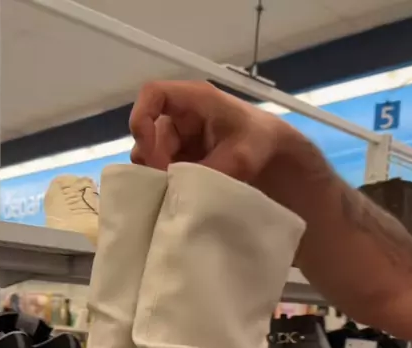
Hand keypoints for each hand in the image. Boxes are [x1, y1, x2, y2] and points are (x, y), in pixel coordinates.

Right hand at [129, 80, 296, 183]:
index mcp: (194, 99)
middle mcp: (180, 114)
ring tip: (175, 188)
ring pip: (151, 152)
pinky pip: (161, 165)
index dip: (142, 116)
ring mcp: (177, 134)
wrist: (269, 151)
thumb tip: (178, 185)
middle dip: (153, 158)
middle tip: (168, 182)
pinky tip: (178, 190)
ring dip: (157, 171)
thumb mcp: (240, 158)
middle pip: (148, 131)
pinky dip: (165, 179)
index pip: (153, 94)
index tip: (147, 146)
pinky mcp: (178, 153)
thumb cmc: (257, 142)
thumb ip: (210, 169)